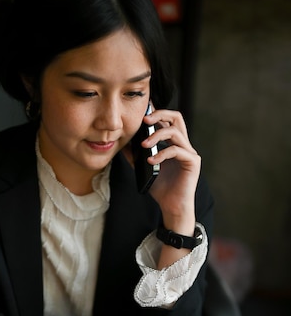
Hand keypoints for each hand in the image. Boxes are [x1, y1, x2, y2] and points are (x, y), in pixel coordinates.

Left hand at [139, 108, 200, 233]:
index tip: (142, 109)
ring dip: (157, 135)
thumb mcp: (143, 168)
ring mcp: (189, 152)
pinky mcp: (192, 162)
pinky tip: (151, 161)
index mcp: (173, 143)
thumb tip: (123, 143)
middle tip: (144, 120)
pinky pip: (176, 151)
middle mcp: (183, 144)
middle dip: (160, 114)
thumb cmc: (160, 188)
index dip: (156, 112)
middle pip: (176, 117)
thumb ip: (135, 155)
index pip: (167, 120)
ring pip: (175, 132)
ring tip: (143, 145)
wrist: (171, 206)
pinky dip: (161, 154)